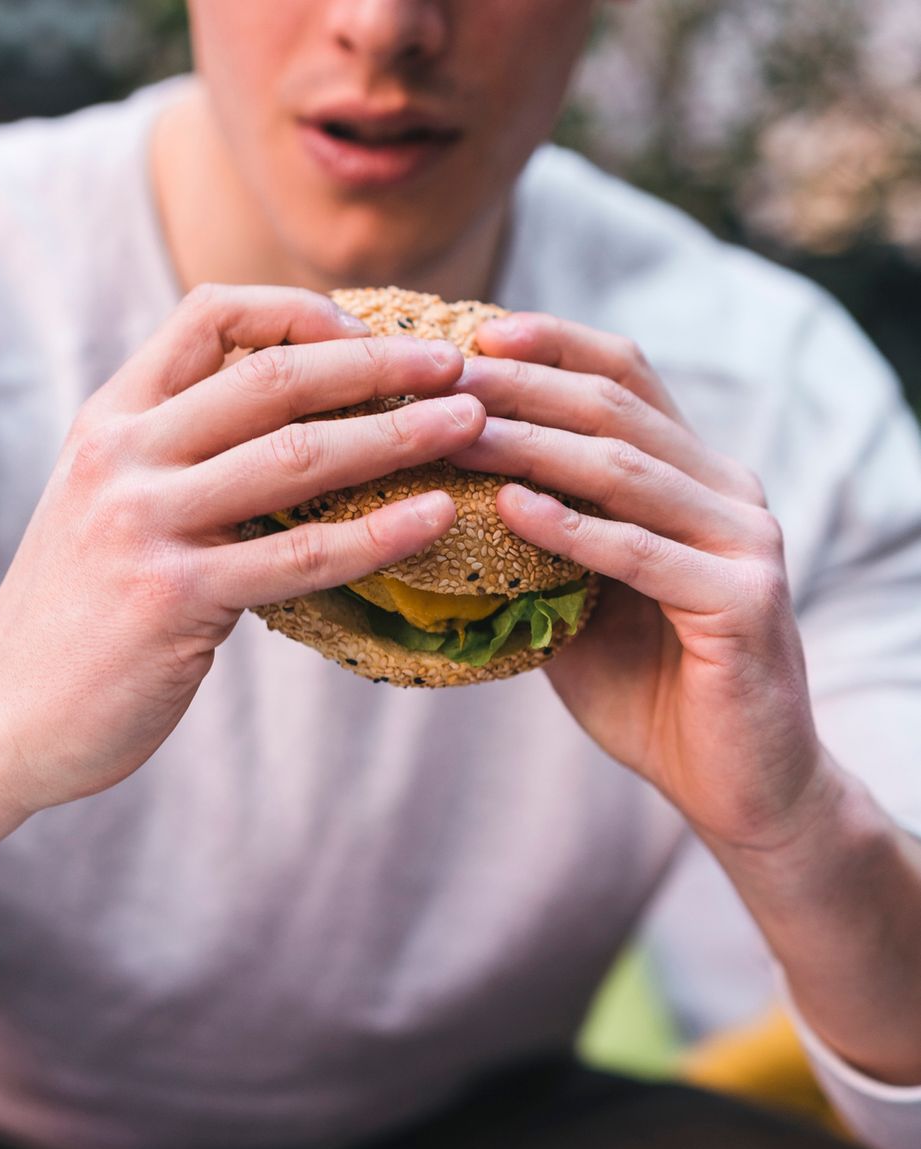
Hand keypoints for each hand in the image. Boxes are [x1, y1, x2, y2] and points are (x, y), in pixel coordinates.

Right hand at [0, 284, 483, 814]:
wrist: (0, 717)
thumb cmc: (70, 616)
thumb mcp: (101, 507)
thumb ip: (173, 458)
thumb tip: (283, 430)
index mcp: (108, 421)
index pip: (208, 314)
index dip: (299, 310)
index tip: (367, 333)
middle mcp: (122, 457)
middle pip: (273, 376)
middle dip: (379, 363)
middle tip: (459, 364)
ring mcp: (144, 525)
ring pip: (299, 456)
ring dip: (399, 435)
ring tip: (471, 426)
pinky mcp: (174, 600)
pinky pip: (301, 556)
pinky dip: (380, 533)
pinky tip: (435, 519)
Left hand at [446, 313, 833, 851]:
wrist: (736, 781)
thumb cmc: (648, 686)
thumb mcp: (579, 599)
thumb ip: (540, 543)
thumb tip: (437, 499)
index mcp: (692, 478)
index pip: (624, 379)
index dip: (553, 346)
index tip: (474, 335)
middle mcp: (727, 491)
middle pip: (616, 410)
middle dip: (522, 386)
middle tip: (440, 374)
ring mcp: (744, 542)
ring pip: (624, 471)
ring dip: (531, 445)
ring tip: (454, 430)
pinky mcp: (744, 601)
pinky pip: (642, 553)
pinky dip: (571, 528)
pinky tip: (508, 508)